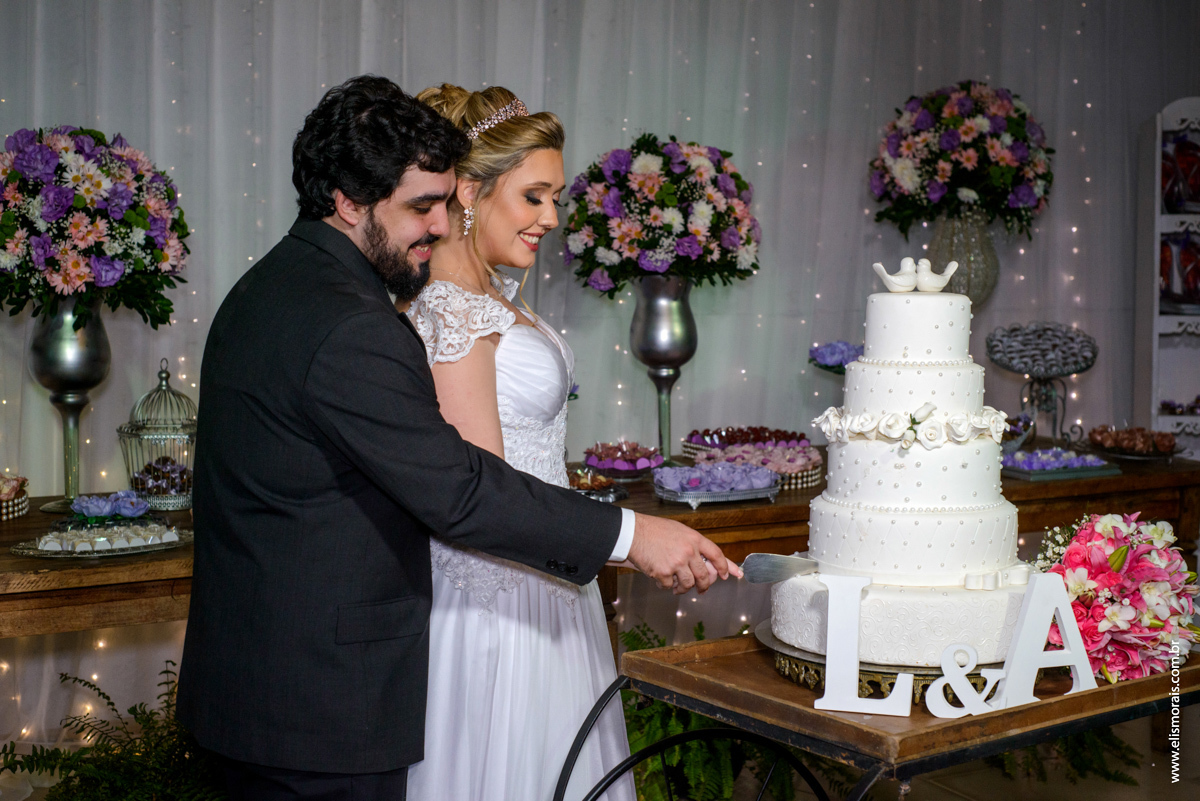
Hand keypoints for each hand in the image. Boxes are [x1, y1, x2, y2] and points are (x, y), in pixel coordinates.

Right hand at [626, 513, 741, 594]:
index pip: (717, 554)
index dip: (725, 566)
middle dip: (704, 585)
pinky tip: (660, 578)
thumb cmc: (654, 530)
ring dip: (683, 588)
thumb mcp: (679, 531)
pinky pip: (669, 586)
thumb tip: (706, 560)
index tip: (728, 575)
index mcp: (694, 539)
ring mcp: (677, 563)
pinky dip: (665, 585)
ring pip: (688, 584)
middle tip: (702, 589)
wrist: (633, 532)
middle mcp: (688, 551)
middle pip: (704, 575)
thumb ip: (692, 544)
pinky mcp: (663, 573)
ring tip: (677, 587)